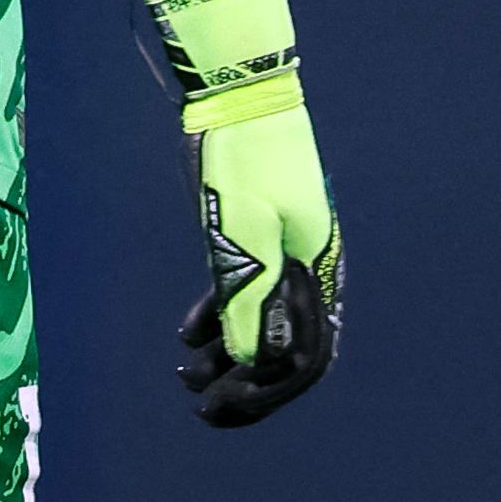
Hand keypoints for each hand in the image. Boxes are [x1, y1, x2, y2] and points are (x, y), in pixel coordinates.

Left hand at [139, 0, 345, 427]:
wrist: (234, 93)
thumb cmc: (244, 157)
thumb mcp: (243, 229)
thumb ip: (248, 295)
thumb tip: (248, 364)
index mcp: (316, 270)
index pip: (305, 354)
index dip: (268, 390)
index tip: (226, 405)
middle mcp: (305, 269)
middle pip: (284, 348)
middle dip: (247, 385)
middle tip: (204, 408)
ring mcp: (280, 252)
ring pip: (259, 323)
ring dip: (226, 357)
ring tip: (184, 377)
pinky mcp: (253, 235)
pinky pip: (242, 292)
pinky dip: (216, 319)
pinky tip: (184, 337)